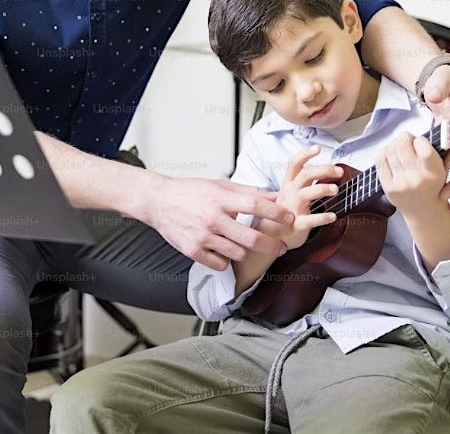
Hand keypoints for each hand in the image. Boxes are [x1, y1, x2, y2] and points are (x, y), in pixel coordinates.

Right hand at [148, 176, 295, 270]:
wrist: (159, 201)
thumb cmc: (190, 192)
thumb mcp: (220, 185)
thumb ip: (248, 192)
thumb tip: (275, 196)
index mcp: (221, 198)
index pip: (256, 206)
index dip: (277, 213)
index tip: (290, 218)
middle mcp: (213, 218)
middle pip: (251, 237)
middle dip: (272, 245)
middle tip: (281, 247)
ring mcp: (202, 236)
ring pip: (238, 253)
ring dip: (246, 251)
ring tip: (245, 245)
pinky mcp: (193, 251)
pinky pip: (220, 264)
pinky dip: (226, 260)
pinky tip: (225, 251)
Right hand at [259, 145, 340, 249]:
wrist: (272, 238)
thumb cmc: (285, 214)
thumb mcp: (290, 194)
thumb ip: (304, 182)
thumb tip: (322, 169)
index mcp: (288, 185)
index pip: (294, 164)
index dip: (305, 154)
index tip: (318, 148)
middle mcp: (290, 194)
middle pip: (305, 174)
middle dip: (323, 169)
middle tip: (339, 171)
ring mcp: (292, 209)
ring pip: (306, 194)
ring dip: (322, 189)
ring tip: (336, 189)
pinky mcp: (297, 225)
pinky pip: (311, 220)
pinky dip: (323, 217)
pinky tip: (333, 216)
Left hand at [376, 132, 447, 217]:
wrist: (424, 210)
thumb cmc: (433, 184)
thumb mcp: (442, 167)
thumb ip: (435, 148)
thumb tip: (432, 122)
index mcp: (434, 173)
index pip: (423, 146)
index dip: (419, 139)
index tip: (420, 143)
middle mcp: (417, 179)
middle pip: (403, 145)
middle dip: (405, 137)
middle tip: (408, 140)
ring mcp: (401, 184)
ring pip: (390, 150)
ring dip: (394, 144)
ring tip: (400, 148)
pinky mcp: (388, 187)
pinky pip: (380, 160)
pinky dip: (384, 152)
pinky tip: (390, 154)